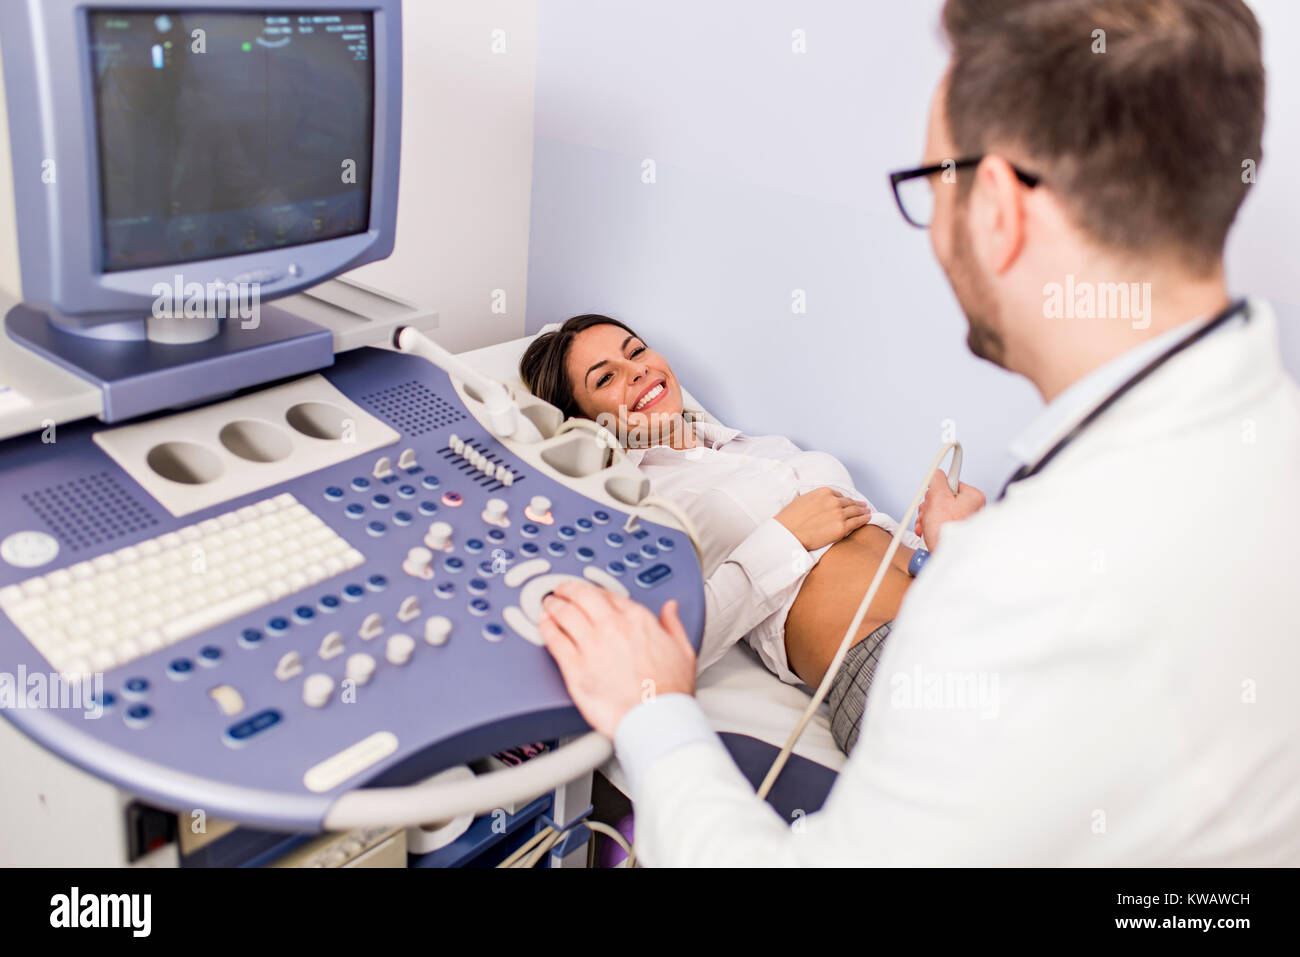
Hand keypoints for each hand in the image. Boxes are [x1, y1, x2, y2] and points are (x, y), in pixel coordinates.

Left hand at [539, 581, 696, 738]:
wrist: (656, 719)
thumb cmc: (670, 692)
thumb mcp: (682, 650)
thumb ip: (672, 624)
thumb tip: (670, 609)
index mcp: (637, 620)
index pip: (609, 595)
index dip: (596, 591)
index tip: (591, 593)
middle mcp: (612, 628)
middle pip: (582, 597)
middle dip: (569, 590)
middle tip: (562, 590)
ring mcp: (591, 646)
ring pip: (564, 614)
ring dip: (554, 606)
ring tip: (549, 604)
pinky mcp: (575, 668)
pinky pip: (555, 640)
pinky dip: (546, 628)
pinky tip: (544, 625)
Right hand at [774, 487, 870, 550]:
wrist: (788, 533)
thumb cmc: (790, 519)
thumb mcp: (802, 500)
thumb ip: (815, 499)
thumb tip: (819, 503)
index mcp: (823, 492)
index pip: (839, 495)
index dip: (845, 499)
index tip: (849, 501)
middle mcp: (833, 501)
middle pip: (849, 502)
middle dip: (857, 504)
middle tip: (863, 505)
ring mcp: (839, 514)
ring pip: (856, 511)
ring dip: (863, 511)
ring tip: (867, 511)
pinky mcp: (841, 527)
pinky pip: (857, 522)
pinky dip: (864, 519)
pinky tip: (868, 518)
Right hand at [914, 469, 985, 550]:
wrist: (945, 556)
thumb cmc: (945, 532)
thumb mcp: (937, 498)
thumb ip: (937, 480)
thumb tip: (937, 474)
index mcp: (973, 496)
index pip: (950, 482)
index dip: (936, 489)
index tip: (932, 490)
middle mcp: (973, 508)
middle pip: (944, 498)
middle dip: (930, 506)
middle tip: (927, 513)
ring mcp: (965, 521)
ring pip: (940, 511)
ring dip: (928, 517)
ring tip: (927, 525)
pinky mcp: (956, 531)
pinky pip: (941, 522)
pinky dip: (932, 526)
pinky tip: (928, 531)